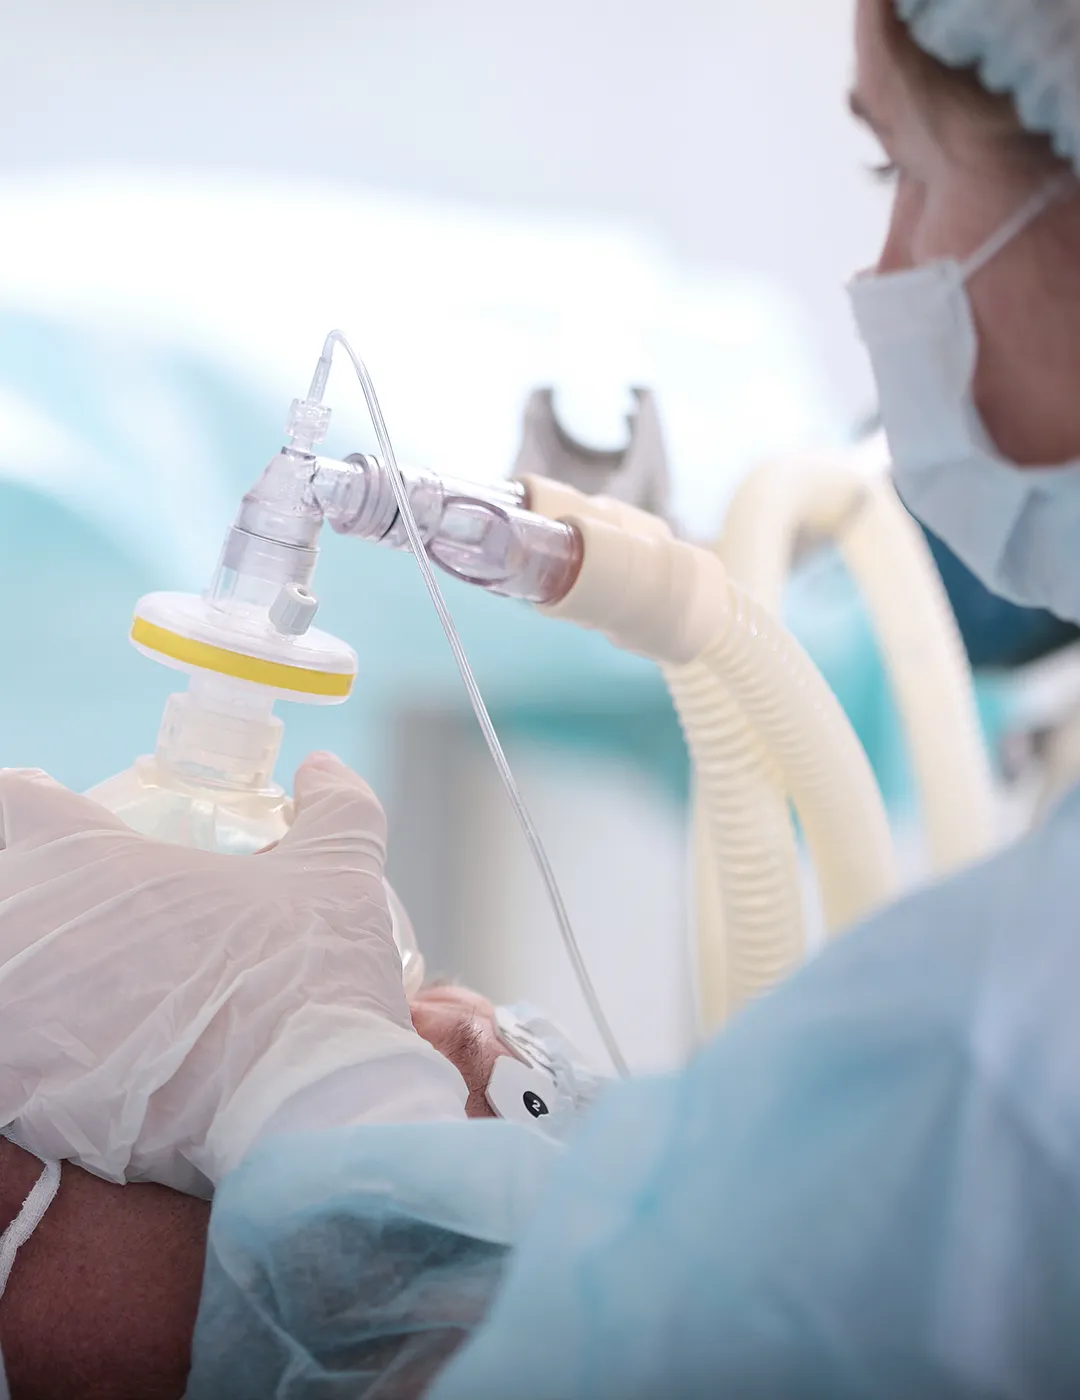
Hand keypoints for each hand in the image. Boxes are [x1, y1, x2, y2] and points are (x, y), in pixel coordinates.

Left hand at [0, 753, 462, 1193]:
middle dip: (30, 899)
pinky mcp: (14, 1092)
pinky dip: (29, 1058)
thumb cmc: (309, 977)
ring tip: (77, 1001)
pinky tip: (76, 1066)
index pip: (15, 801)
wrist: (305, 1109)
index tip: (61, 834)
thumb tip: (325, 768)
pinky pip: (6, 1059)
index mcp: (85, 858)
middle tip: (78, 926)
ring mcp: (12, 1013)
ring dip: (29, 977)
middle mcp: (27, 925)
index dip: (38, 809)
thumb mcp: (339, 874)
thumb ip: (332, 807)